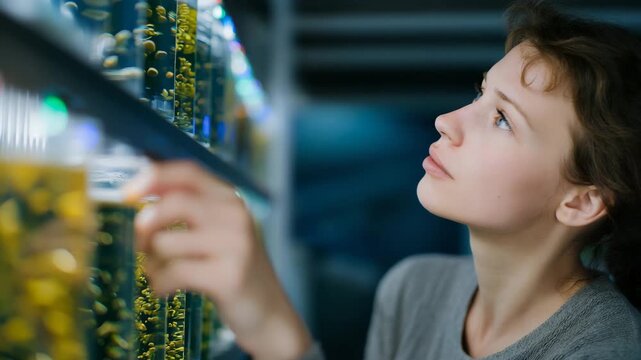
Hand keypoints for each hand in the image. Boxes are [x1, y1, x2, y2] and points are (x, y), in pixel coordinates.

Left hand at [124, 161, 311, 359]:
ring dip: (151, 262)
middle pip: (173, 203)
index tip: (126, 194)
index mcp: (230, 199)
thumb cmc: (232, 269)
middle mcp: (236, 216)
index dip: (152, 178)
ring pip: (165, 242)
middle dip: (145, 225)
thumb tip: (137, 192)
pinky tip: (166, 290)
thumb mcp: (217, 230)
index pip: (188, 171)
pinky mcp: (228, 276)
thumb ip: (188, 208)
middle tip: (142, 246)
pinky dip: (159, 284)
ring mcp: (235, 245)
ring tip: (161, 273)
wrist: (269, 313)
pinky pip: (173, 273)